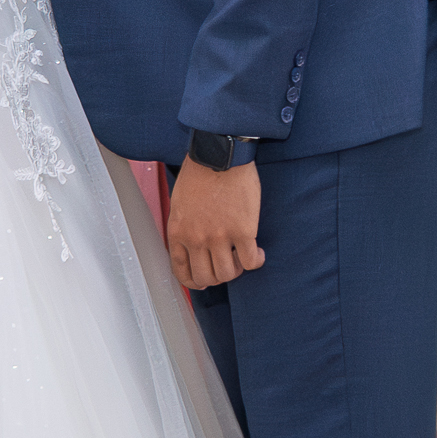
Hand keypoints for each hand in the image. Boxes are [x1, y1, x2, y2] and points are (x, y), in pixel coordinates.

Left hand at [168, 158, 264, 289]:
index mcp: (178, 232)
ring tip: (242, 258)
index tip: (202, 282)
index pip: (182, 271)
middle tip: (226, 267)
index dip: (193, 282)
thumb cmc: (200, 172)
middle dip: (217, 278)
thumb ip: (183, 227)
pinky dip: (255, 262)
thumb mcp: (179, 202)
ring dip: (237, 270)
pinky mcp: (243, 231)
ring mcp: (220, 237)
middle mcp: (197, 239)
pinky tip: (258, 253)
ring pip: (228, 274)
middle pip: (206, 278)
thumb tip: (191, 246)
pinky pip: (251, 262)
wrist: (220, 154)